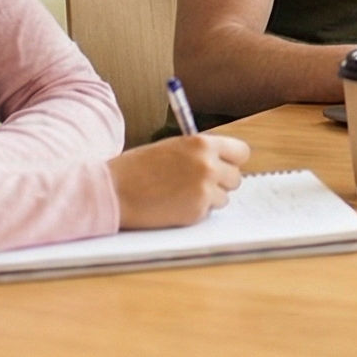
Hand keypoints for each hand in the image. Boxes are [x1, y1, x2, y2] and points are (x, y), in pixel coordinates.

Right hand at [109, 132, 251, 229]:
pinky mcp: (196, 212)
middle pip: (236, 178)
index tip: (223, 166)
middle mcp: (208, 166)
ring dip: (209, 198)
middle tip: (197, 184)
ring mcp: (204, 190)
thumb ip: (200, 153)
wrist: (115, 190)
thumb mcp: (173, 147)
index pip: (241, 152)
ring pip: (224, 198)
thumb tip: (224, 162)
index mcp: (202, 144)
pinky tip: (173, 205)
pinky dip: (195, 211)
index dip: (231, 161)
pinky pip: (208, 212)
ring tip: (181, 194)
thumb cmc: (139, 167)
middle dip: (220, 182)